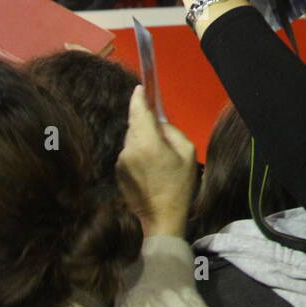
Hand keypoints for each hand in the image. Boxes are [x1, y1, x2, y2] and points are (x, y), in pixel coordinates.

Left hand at [115, 85, 197, 236]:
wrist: (162, 218)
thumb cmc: (179, 185)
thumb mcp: (187, 153)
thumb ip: (171, 132)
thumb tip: (158, 124)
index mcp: (147, 142)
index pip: (138, 111)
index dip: (139, 98)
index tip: (140, 88)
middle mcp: (129, 148)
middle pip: (134, 124)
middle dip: (143, 121)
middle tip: (160, 131)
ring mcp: (121, 161)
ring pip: (131, 139)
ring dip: (141, 139)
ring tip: (158, 155)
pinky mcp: (118, 172)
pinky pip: (128, 153)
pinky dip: (137, 153)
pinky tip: (150, 168)